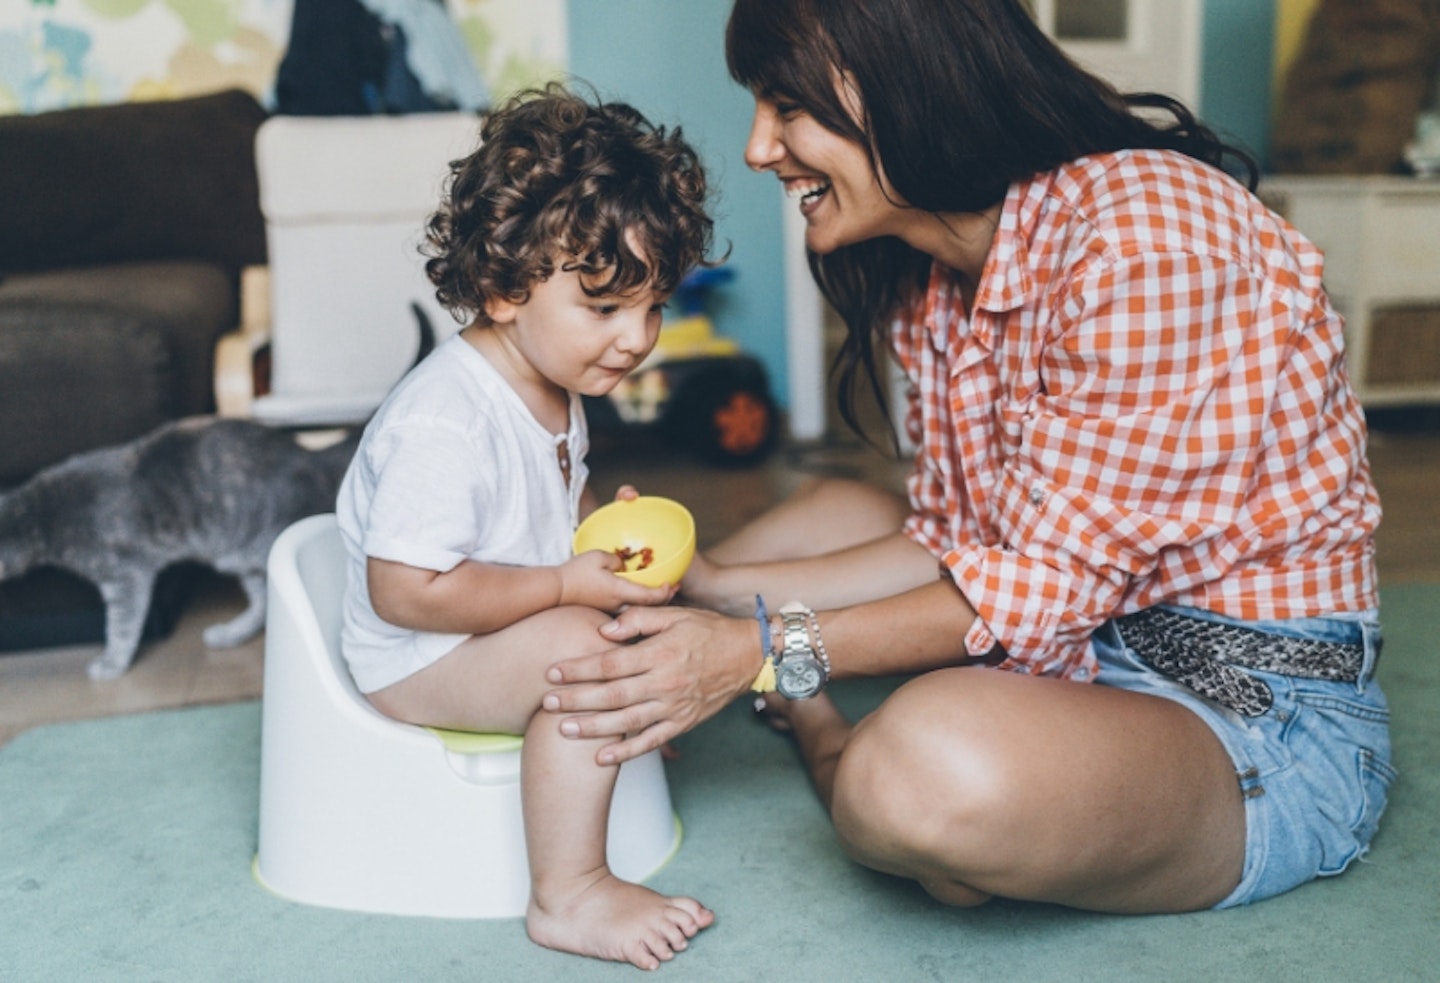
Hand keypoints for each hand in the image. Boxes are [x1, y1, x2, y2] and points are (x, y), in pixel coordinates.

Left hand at [542, 605, 757, 764]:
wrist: (748, 655)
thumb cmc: (709, 631)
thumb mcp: (676, 614)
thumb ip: (639, 619)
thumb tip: (605, 631)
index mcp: (661, 653)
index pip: (611, 663)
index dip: (580, 668)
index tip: (554, 672)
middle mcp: (666, 682)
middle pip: (613, 694)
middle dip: (577, 699)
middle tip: (548, 702)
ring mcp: (674, 706)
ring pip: (627, 721)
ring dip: (593, 727)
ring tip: (564, 729)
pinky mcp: (683, 723)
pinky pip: (652, 741)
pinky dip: (627, 751)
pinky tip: (602, 757)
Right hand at [558, 550, 675, 611]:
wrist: (555, 591)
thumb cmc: (575, 572)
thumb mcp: (599, 556)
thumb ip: (617, 559)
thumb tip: (625, 564)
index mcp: (621, 591)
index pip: (651, 596)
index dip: (666, 592)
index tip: (673, 583)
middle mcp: (619, 605)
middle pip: (649, 608)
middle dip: (664, 599)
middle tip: (674, 589)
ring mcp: (611, 611)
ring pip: (639, 611)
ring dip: (652, 604)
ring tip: (661, 593)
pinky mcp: (604, 612)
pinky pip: (627, 611)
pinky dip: (638, 605)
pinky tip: (639, 598)